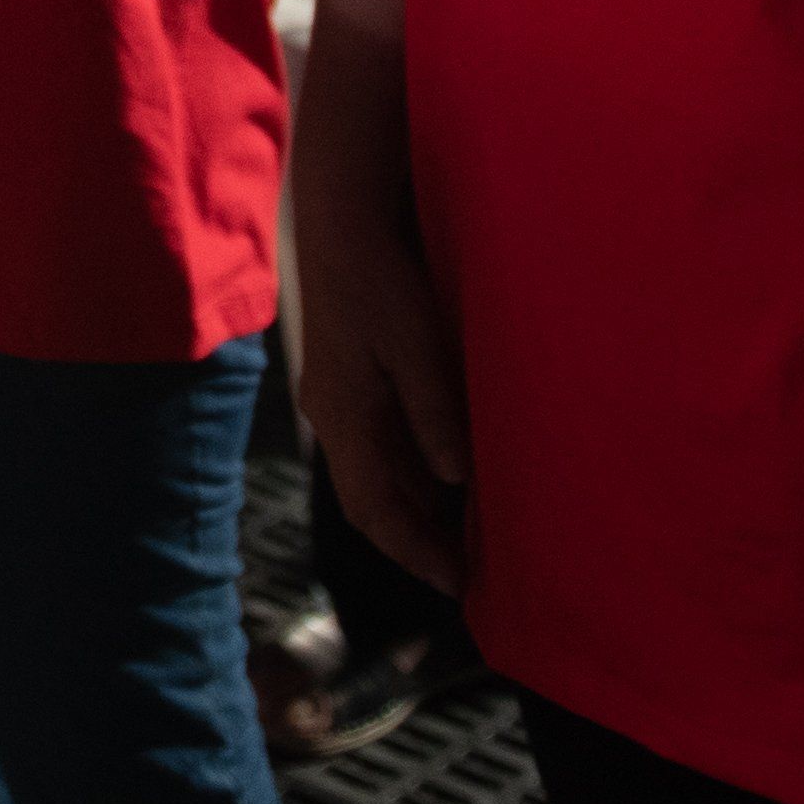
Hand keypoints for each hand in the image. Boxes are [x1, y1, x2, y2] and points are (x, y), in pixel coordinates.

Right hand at [285, 69, 472, 597]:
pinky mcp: (351, 379)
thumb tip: (456, 480)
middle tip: (468, 572)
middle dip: (418, 540)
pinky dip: (414, 471)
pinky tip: (450, 475)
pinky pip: (381, 444)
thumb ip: (434, 410)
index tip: (457, 584)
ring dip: (418, 507)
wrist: (341, 219)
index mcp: (344, 416)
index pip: (374, 509)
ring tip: (466, 533)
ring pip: (377, 474)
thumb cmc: (380, 277)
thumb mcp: (415, 343)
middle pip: (373, 499)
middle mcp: (335, 416)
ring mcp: (340, 398)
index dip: (415, 551)